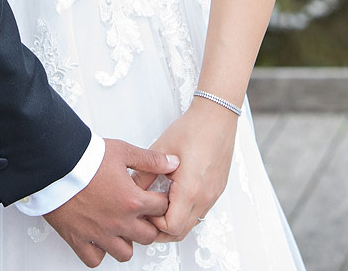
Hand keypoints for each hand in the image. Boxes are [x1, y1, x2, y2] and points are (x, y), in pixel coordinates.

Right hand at [44, 138, 179, 266]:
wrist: (55, 165)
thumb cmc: (85, 158)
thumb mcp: (123, 151)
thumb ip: (150, 160)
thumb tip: (171, 163)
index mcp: (131, 200)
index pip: (162, 209)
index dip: (161, 201)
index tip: (156, 197)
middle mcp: (118, 222)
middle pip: (148, 236)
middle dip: (148, 224)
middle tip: (141, 213)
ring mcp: (99, 234)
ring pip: (124, 253)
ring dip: (126, 241)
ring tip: (121, 226)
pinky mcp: (79, 240)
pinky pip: (95, 259)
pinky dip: (99, 252)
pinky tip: (100, 237)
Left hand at [147, 101, 236, 240]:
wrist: (217, 116)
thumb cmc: (193, 128)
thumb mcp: (161, 148)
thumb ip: (145, 173)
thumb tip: (131, 188)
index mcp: (191, 189)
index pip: (170, 227)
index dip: (154, 223)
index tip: (144, 209)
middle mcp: (204, 197)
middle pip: (180, 232)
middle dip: (161, 228)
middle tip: (147, 213)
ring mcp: (212, 196)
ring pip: (191, 224)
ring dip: (173, 222)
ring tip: (159, 204)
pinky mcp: (216, 191)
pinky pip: (199, 213)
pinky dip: (185, 213)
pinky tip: (174, 197)